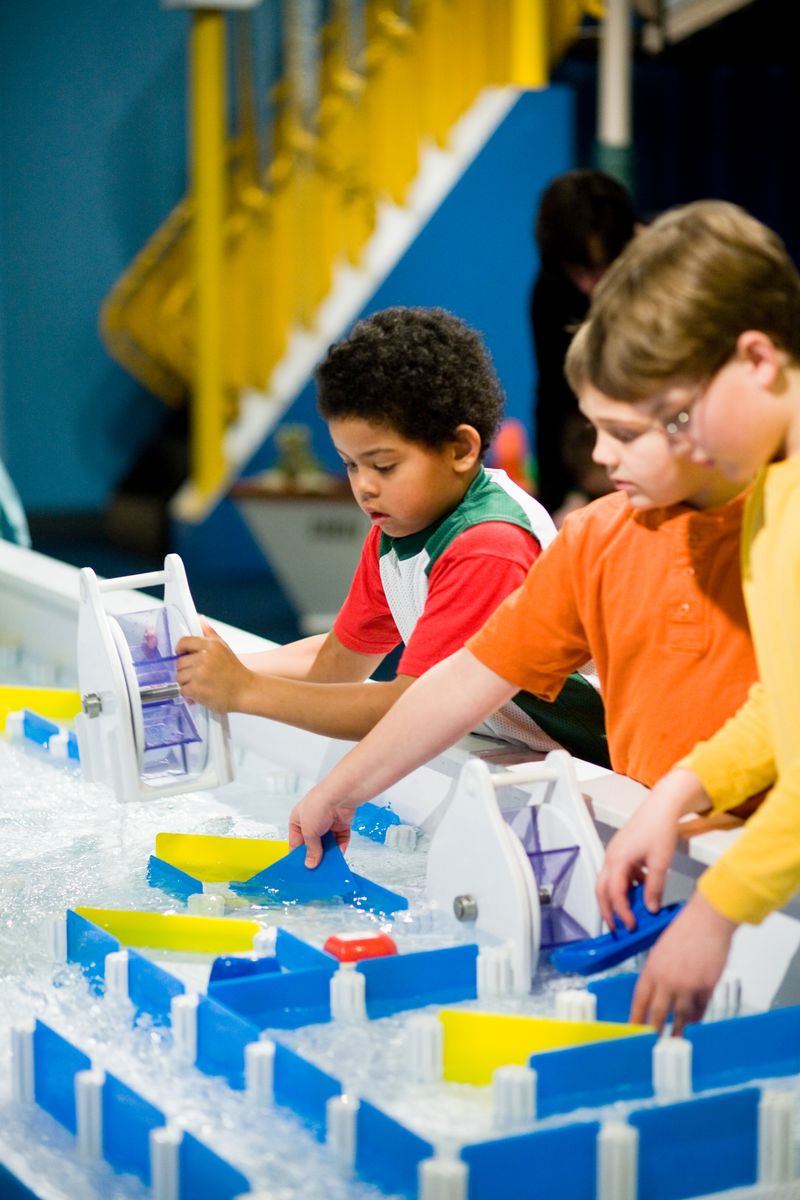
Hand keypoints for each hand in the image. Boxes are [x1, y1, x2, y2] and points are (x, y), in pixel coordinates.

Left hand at [175, 621, 252, 712]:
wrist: (245, 690)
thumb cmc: (235, 671)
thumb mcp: (224, 647)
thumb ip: (210, 633)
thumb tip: (200, 619)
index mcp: (210, 645)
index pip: (183, 642)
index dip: (180, 649)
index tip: (182, 654)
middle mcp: (204, 658)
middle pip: (179, 662)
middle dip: (186, 670)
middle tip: (198, 675)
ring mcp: (199, 673)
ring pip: (179, 677)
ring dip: (187, 683)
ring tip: (200, 684)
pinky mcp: (196, 689)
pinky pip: (183, 690)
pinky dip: (190, 695)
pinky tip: (200, 693)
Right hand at [288, 786, 356, 867]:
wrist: (339, 795)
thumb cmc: (317, 808)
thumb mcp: (309, 832)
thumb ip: (311, 850)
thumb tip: (310, 865)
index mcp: (298, 820)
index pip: (295, 841)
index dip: (298, 855)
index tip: (301, 869)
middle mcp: (312, 821)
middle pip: (313, 843)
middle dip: (315, 856)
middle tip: (316, 872)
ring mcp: (328, 822)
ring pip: (328, 843)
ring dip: (328, 854)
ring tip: (328, 868)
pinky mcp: (342, 824)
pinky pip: (340, 840)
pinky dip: (340, 848)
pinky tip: (338, 858)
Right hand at [596, 768, 707, 931]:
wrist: (662, 806)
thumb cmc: (660, 828)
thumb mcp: (661, 863)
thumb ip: (654, 888)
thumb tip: (650, 908)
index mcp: (618, 860)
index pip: (615, 893)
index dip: (622, 912)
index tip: (632, 925)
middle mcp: (611, 857)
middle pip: (602, 890)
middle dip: (607, 911)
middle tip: (617, 928)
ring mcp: (614, 853)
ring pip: (607, 882)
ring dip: (616, 899)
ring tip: (628, 913)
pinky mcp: (621, 850)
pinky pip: (617, 873)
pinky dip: (624, 886)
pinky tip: (640, 890)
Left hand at [630, 891, 736, 1033]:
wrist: (708, 919)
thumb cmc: (686, 929)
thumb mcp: (662, 949)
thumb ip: (658, 971)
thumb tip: (657, 990)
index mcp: (653, 968)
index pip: (639, 1000)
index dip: (635, 1018)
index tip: (633, 1030)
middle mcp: (668, 979)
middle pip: (657, 1013)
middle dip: (654, 1032)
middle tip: (653, 1044)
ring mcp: (688, 985)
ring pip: (681, 1016)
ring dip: (678, 1029)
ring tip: (676, 1038)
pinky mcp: (706, 987)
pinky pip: (700, 1009)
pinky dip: (696, 1015)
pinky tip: (694, 1019)